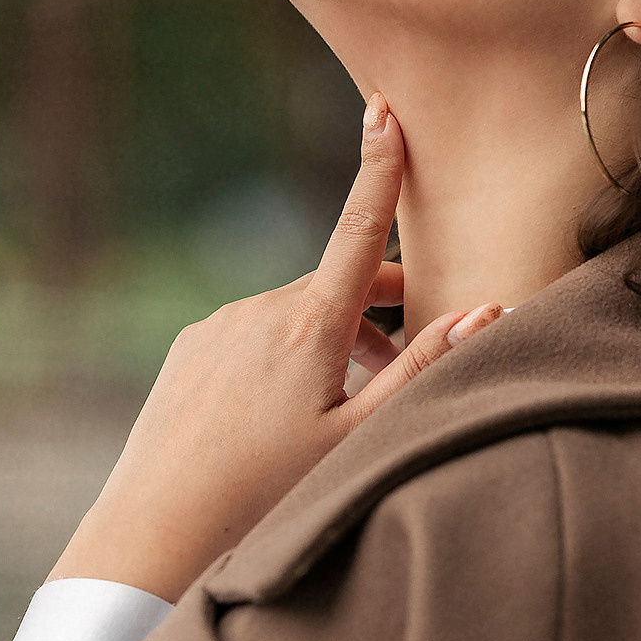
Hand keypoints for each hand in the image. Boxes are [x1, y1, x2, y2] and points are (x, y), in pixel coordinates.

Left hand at [48, 94, 501, 602]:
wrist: (154, 532)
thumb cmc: (266, 494)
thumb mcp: (358, 438)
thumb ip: (421, 370)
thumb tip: (485, 311)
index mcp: (309, 326)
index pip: (357, 228)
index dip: (379, 167)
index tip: (385, 107)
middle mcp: (260, 310)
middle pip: (339, 285)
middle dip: (380, 309)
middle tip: (406, 364)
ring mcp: (219, 327)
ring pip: (298, 314)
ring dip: (333, 341)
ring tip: (342, 416)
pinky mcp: (191, 350)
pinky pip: (254, 335)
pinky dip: (285, 356)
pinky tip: (281, 421)